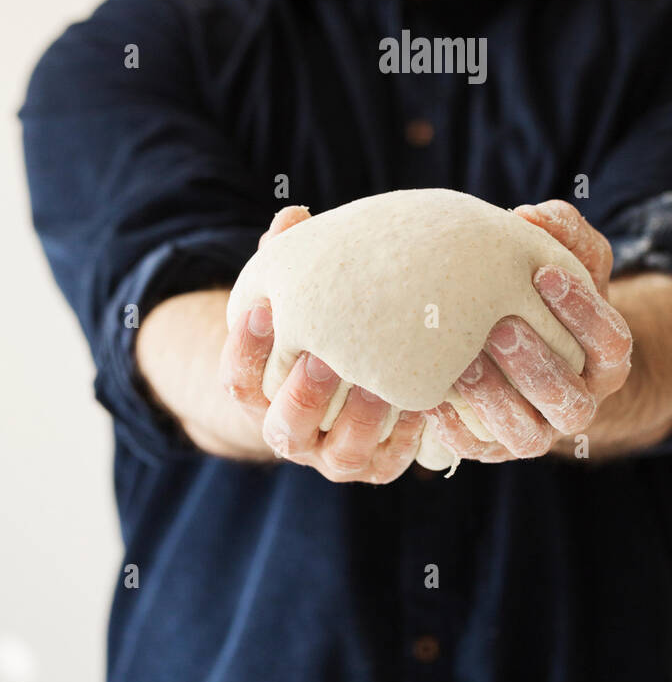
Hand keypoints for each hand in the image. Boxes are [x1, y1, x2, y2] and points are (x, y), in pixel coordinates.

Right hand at [218, 205, 424, 483]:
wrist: (347, 382)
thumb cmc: (319, 325)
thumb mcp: (299, 297)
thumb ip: (290, 260)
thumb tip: (293, 216)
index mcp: (260, 396)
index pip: (238, 383)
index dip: (245, 349)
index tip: (263, 308)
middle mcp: (292, 434)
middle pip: (284, 429)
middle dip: (302, 395)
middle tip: (323, 357)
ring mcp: (333, 455)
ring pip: (339, 456)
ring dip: (359, 420)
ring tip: (381, 383)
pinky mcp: (376, 465)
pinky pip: (388, 463)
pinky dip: (405, 438)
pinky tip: (423, 403)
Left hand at [425, 199, 632, 462]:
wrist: (513, 343)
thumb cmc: (539, 292)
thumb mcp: (563, 259)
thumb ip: (562, 232)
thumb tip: (531, 214)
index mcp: (604, 359)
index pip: (612, 343)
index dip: (583, 311)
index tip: (544, 273)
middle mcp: (577, 402)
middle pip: (570, 399)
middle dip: (537, 364)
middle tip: (502, 325)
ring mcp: (536, 430)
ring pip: (528, 435)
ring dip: (496, 400)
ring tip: (462, 363)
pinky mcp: (492, 446)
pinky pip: (476, 448)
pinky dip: (453, 427)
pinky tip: (430, 396)